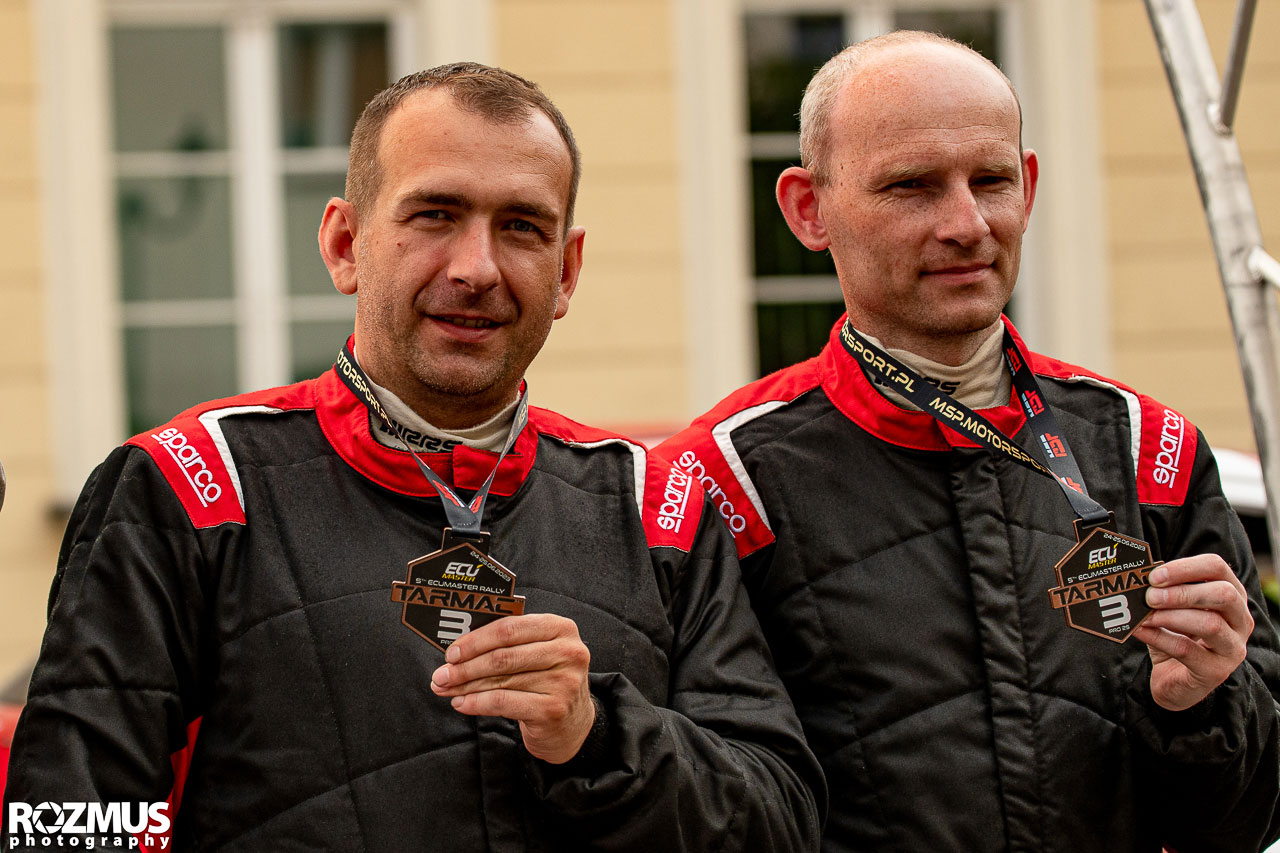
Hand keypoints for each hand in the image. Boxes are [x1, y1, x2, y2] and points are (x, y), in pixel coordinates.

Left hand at [429, 613, 594, 763]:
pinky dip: (477, 703)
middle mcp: (567, 652)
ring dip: (466, 686)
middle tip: (441, 674)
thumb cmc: (546, 681)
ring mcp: (563, 682)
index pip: (510, 628)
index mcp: (560, 628)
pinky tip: (462, 704)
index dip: (476, 640)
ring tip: (446, 689)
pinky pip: (504, 702)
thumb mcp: (535, 653)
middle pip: (503, 655)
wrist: (572, 723)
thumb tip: (457, 651)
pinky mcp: (553, 709)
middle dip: (466, 666)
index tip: (451, 652)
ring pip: (501, 680)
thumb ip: (506, 645)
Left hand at [1133, 554, 1252, 710]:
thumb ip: (1161, 593)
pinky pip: (1187, 650)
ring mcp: (1233, 647)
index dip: (1186, 567)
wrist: (1176, 681)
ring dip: (1171, 616)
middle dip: (1182, 593)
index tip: (1155, 576)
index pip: (1218, 568)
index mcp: (1231, 595)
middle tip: (1150, 597)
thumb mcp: (1170, 611)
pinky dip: (1158, 637)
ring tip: (1145, 616)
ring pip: (1210, 624)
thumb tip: (1138, 576)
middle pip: (1223, 594)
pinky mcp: (1216, 671)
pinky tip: (1139, 631)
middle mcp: (1240, 620)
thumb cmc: (1176, 638)